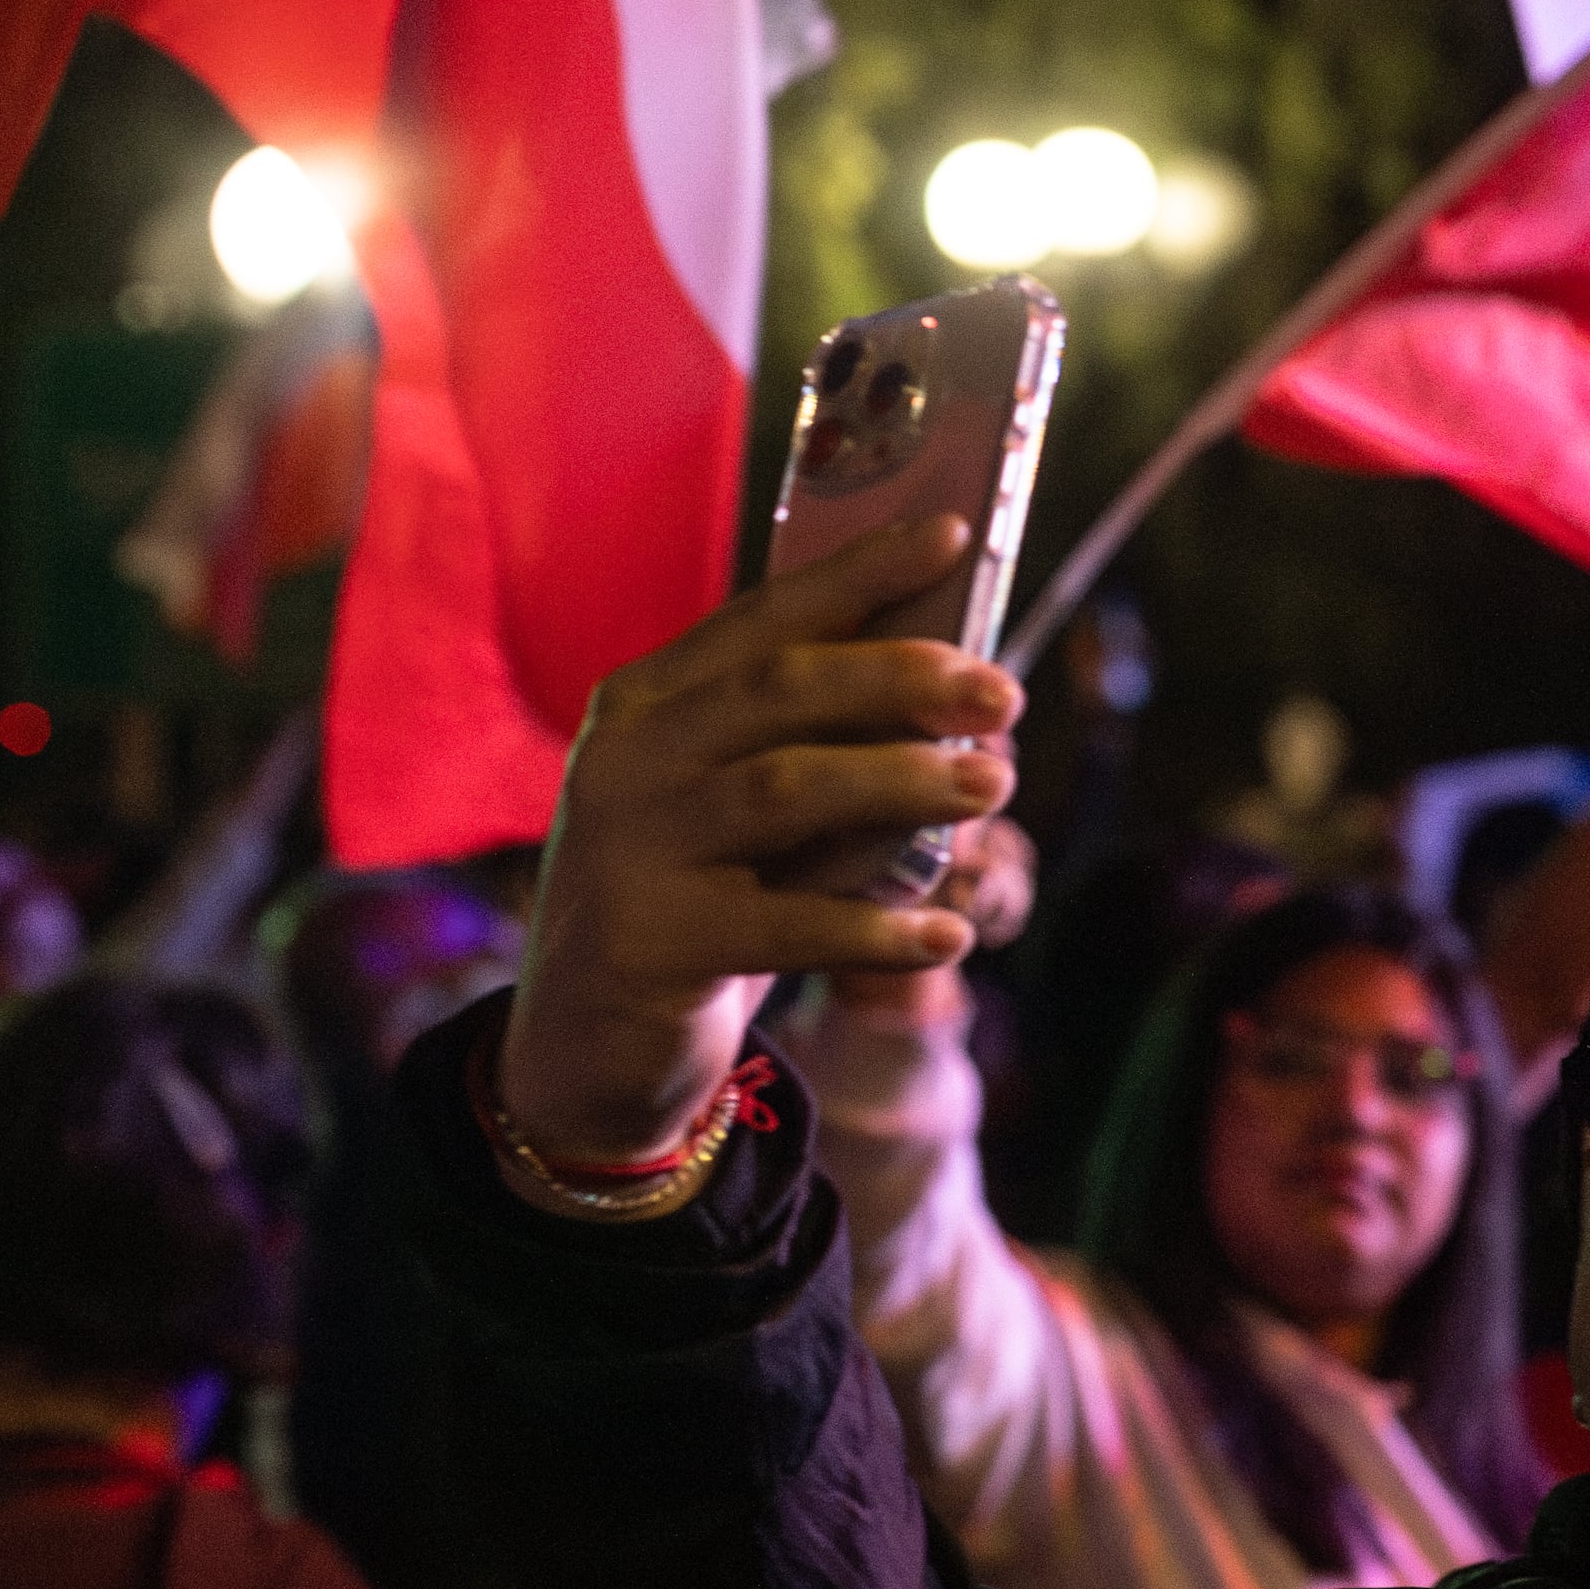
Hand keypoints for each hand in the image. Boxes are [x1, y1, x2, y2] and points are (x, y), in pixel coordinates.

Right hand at [500, 511, 1020, 1166]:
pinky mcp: (648, 944)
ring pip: (786, 789)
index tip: (955, 536)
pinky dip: (878, 927)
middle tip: (1003, 695)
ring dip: (905, 781)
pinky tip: (949, 936)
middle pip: (779, 688)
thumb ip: (821, 752)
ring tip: (996, 786)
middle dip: (902, 678)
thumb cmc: (702, 905)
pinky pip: (787, 925)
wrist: (586, 1052)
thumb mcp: (747, 817)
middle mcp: (625, 761)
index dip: (861, 575)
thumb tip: (964, 694)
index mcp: (647, 704)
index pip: (762, 618)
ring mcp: (627, 850)